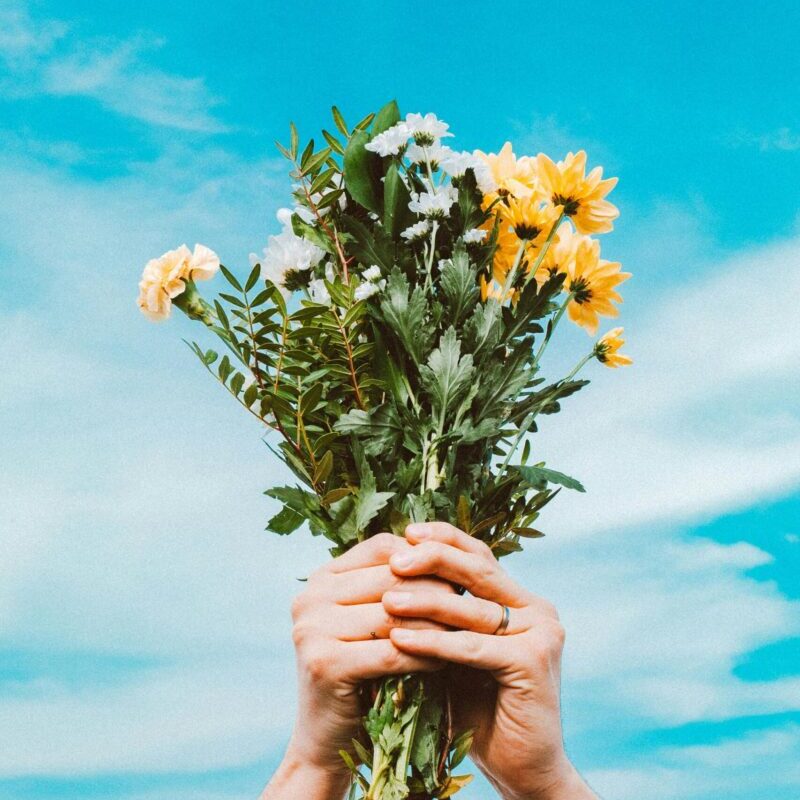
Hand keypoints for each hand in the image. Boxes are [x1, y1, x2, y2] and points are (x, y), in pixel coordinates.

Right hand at [262, 533, 450, 798]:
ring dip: (437, 623)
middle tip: (473, 602)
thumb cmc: (360, 676)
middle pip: (390, 577)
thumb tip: (450, 548)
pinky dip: (425, 655)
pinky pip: (392, 652)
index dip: (424, 557)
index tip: (459, 573)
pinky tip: (448, 661)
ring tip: (469, 630)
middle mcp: (310, 597)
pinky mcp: (324, 663)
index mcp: (321, 579)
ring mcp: (312, 629)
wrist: (327, 743)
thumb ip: (395, 585)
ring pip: (394, 614)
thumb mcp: (371, 622)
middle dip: (436, 588)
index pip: (382, 548)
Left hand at [384, 523, 596, 799]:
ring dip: (426, 603)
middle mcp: (536, 609)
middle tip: (395, 559)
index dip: (445, 539)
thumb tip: (390, 576)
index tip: (406, 532)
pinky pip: (472, 646)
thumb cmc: (479, 706)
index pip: (479, 555)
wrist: (520, 767)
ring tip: (387, 600)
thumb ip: (439, 616)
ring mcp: (540, 633)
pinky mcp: (533, 661)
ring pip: (472, 608)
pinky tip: (400, 640)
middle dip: (434, 559)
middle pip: (479, 569)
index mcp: (520, 600)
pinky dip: (434, 643)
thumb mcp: (455, 650)